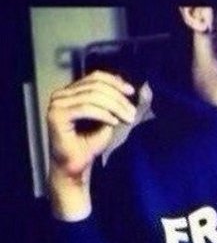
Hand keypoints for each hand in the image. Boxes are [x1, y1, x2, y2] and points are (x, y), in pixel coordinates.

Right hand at [46, 71, 136, 219]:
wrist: (76, 165)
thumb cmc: (91, 143)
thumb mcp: (110, 118)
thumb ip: (118, 103)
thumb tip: (135, 87)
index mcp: (72, 91)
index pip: (95, 77)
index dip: (115, 82)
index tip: (132, 91)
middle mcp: (61, 94)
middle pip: (95, 86)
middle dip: (118, 98)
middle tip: (132, 112)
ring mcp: (57, 104)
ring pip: (92, 96)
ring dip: (114, 106)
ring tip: (127, 118)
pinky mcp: (56, 116)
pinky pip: (85, 108)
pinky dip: (103, 114)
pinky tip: (114, 122)